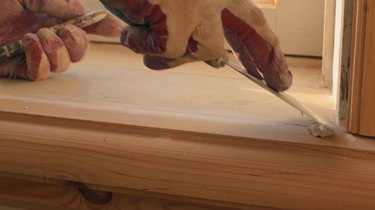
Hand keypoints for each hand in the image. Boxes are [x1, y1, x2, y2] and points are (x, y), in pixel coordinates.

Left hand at [0, 0, 123, 80]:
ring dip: (57, 50)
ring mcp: (31, 52)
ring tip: (39, 35)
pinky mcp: (16, 66)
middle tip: (65, 31)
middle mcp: (45, 34)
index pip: (83, 23)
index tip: (117, 29)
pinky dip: (40, 61)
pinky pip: (40, 74)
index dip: (103, 27)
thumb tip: (80, 13)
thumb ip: (57, 1)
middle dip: (78, 42)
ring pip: (63, 65)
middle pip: (79, 50)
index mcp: (50, 14)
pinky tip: (28, 45)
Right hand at [100, 0, 291, 90]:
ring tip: (146, 35)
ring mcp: (198, 5)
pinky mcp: (176, 19)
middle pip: (252, 29)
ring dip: (174, 52)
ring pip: (203, 50)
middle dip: (267, 59)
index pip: (251, 19)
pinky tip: (130, 30)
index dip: (264, 45)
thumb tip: (216, 58)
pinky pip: (164, 53)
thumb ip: (197, 26)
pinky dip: (141, 45)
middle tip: (281, 83)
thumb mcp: (177, 3)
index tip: (276, 66)